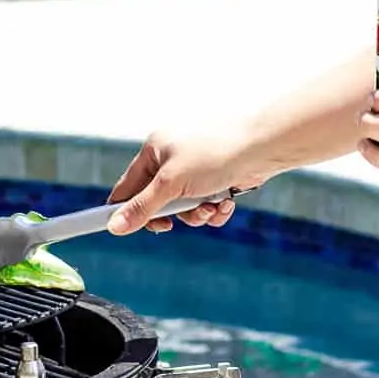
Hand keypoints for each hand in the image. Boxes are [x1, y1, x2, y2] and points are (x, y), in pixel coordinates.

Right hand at [108, 128, 263, 234]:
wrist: (263, 146)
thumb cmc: (216, 153)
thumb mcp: (172, 184)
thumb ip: (143, 207)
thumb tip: (115, 226)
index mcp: (154, 149)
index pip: (127, 186)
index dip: (124, 210)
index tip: (122, 231)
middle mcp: (173, 156)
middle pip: (158, 201)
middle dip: (172, 215)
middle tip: (174, 224)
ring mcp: (197, 168)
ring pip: (184, 206)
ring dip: (196, 214)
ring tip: (210, 208)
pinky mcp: (218, 178)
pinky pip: (206, 203)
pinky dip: (214, 208)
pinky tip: (225, 203)